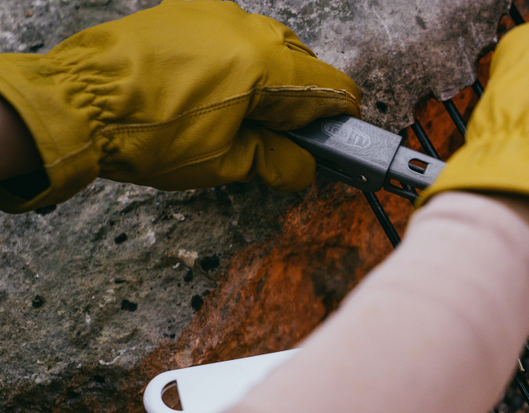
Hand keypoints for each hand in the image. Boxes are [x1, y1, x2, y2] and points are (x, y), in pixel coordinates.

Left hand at [0, 0, 360, 212]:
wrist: (76, 103)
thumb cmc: (143, 132)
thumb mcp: (223, 162)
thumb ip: (277, 162)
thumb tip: (303, 168)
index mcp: (265, 63)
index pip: (333, 87)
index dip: (339, 121)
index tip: (332, 142)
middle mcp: (245, 27)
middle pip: (303, 63)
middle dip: (300, 102)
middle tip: (279, 139)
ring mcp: (214, 14)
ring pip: (267, 45)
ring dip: (267, 80)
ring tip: (239, 117)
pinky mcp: (185, 11)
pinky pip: (230, 34)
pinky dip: (234, 61)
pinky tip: (212, 91)